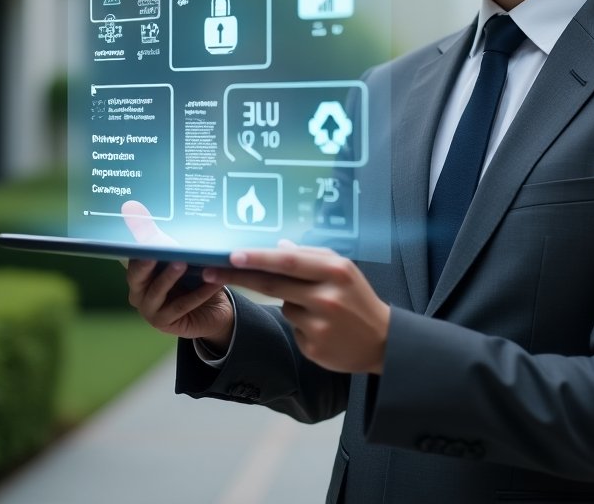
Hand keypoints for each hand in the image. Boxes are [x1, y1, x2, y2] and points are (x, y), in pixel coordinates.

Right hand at [121, 201, 234, 349]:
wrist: (211, 309)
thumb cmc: (191, 276)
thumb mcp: (177, 253)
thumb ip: (158, 234)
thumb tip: (132, 204)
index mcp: (138, 272)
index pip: (132, 256)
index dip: (137, 244)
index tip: (142, 230)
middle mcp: (138, 291)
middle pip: (137, 275)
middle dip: (146, 262)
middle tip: (155, 249)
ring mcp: (149, 309)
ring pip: (157, 291)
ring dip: (170, 277)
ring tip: (183, 262)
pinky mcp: (164, 322)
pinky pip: (181, 306)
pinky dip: (198, 293)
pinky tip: (212, 282)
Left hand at [202, 241, 390, 374]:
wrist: (382, 340)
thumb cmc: (359, 298)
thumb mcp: (344, 270)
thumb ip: (311, 257)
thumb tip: (279, 245)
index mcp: (335, 270)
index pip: (288, 261)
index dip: (258, 258)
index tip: (231, 255)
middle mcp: (326, 296)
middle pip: (273, 284)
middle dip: (239, 276)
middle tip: (211, 271)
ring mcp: (319, 324)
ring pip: (283, 306)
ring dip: (289, 302)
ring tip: (319, 307)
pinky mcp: (313, 347)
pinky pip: (293, 328)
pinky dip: (300, 323)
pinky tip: (322, 327)